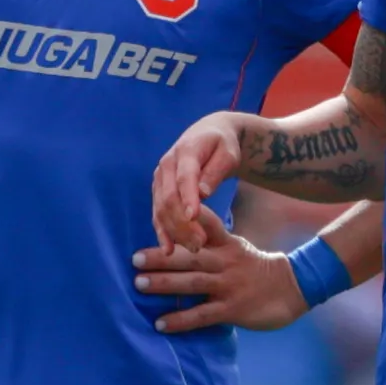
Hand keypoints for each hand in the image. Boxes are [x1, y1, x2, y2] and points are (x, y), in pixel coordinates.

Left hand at [132, 228, 306, 335]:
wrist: (292, 289)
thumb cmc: (255, 267)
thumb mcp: (236, 247)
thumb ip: (209, 243)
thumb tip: (173, 239)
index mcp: (226, 243)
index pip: (207, 224)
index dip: (189, 218)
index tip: (166, 211)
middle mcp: (226, 262)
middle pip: (191, 257)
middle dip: (162, 257)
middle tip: (134, 259)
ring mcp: (229, 286)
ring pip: (192, 283)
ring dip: (164, 284)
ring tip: (140, 284)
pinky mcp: (233, 309)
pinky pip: (202, 315)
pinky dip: (180, 320)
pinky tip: (160, 324)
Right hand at [152, 113, 245, 245]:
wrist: (208, 135)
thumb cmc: (223, 145)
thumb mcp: (228, 154)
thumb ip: (216, 172)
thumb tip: (203, 192)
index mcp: (185, 152)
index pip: (185, 178)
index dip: (188, 198)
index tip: (194, 218)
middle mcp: (167, 165)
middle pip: (169, 197)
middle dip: (182, 223)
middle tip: (201, 244)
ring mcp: (160, 178)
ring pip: (161, 208)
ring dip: (174, 231)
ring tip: (194, 249)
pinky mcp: (158, 189)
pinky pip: (157, 212)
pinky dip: (162, 231)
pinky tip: (168, 249)